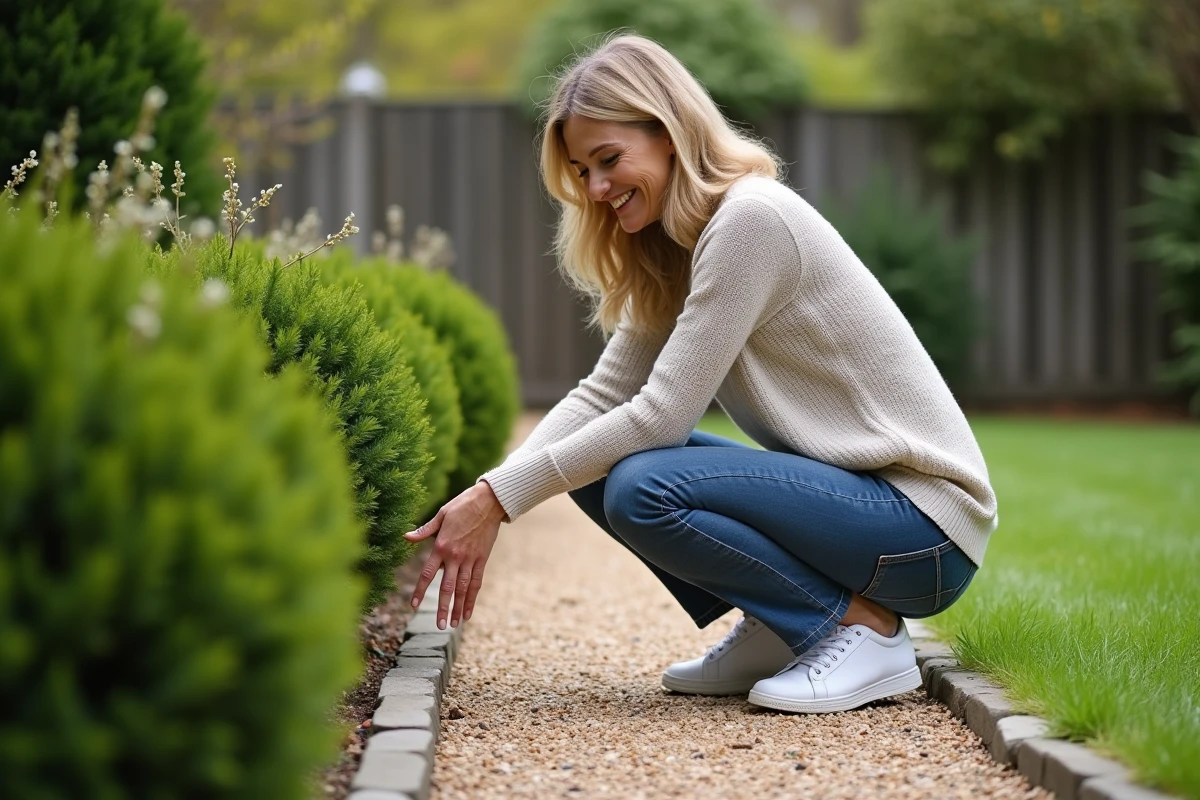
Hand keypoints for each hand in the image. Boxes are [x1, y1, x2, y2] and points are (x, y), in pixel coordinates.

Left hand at [404, 480, 506, 628]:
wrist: (489, 501)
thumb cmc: (462, 505)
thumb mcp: (441, 515)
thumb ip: (425, 530)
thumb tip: (406, 537)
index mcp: (441, 546)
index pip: (427, 573)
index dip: (420, 591)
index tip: (414, 606)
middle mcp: (455, 556)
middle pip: (447, 587)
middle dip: (442, 608)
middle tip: (439, 626)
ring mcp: (470, 559)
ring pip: (463, 588)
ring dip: (457, 607)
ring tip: (453, 624)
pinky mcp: (482, 559)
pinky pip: (476, 582)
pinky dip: (472, 598)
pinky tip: (468, 612)